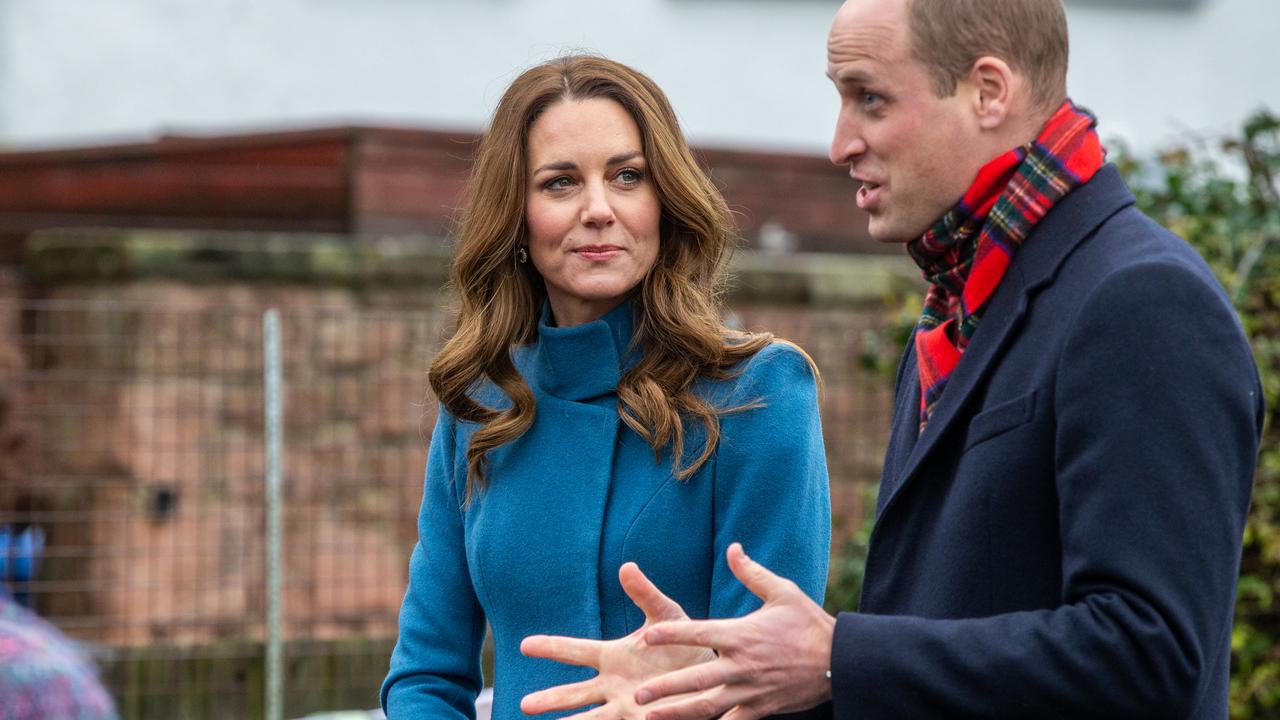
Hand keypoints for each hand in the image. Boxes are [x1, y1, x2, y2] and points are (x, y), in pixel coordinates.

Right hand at [520, 562, 715, 717]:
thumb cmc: (684, 643)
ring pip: (591, 719)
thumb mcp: (666, 615)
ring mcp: (626, 707)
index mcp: (613, 656)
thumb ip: (645, 595)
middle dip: (551, 699)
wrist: (712, 673)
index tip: (525, 645)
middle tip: (524, 705)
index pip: (575, 651)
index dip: (551, 647)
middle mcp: (612, 685)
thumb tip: (626, 566)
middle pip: (575, 694)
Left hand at [634, 543, 835, 719]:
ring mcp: (751, 690)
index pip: (698, 633)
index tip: (647, 637)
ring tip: (650, 717)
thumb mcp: (782, 592)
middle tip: (638, 695)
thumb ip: (751, 573)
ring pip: (708, 706)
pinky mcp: (762, 708)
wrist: (840, 661)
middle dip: (665, 688)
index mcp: (742, 634)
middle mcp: (742, 664)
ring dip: (678, 713)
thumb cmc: (808, 623)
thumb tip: (732, 548)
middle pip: (695, 678)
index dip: (671, 635)